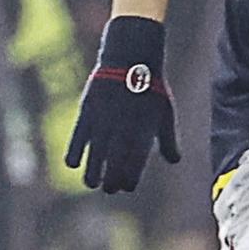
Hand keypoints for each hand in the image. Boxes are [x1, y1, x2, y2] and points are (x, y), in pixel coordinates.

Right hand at [66, 16, 179, 193]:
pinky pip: (79, 138)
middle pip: (115, 164)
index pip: (135, 164)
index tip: (126, 187)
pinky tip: (73, 164)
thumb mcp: (165, 114)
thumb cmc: (151, 90)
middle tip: (108, 189)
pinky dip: (75, 152)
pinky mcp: (88, 113)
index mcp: (144, 132)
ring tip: (92, 183)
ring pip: (96, 155)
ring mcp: (104, 122)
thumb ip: (168, 140)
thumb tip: (175, 161)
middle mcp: (124, 130)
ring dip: (93, 172)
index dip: (130, 179)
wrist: (130, 61)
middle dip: (111, 180)